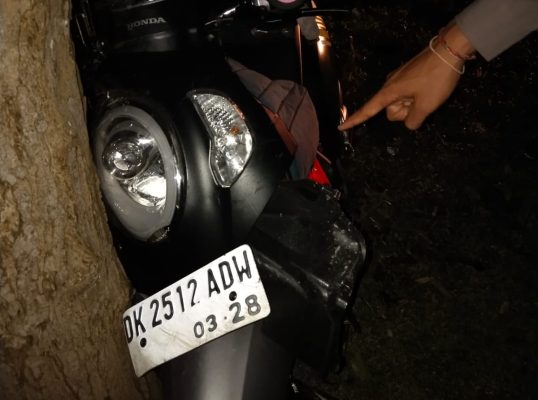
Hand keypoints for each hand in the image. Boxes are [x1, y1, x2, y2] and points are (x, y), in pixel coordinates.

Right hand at [338, 24, 474, 130]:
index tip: (341, 127)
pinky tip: (428, 88)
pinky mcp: (408, 76)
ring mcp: (399, 80)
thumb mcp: (426, 106)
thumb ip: (413, 121)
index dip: (355, 120)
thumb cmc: (435, 79)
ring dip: (412, 104)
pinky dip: (415, 97)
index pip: (368, 110)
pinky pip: (407, 93)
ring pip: (400, 102)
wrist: (449, 50)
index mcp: (389, 93)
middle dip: (404, 112)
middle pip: (390, 110)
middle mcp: (389, 86)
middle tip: (422, 103)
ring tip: (428, 93)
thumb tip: (409, 123)